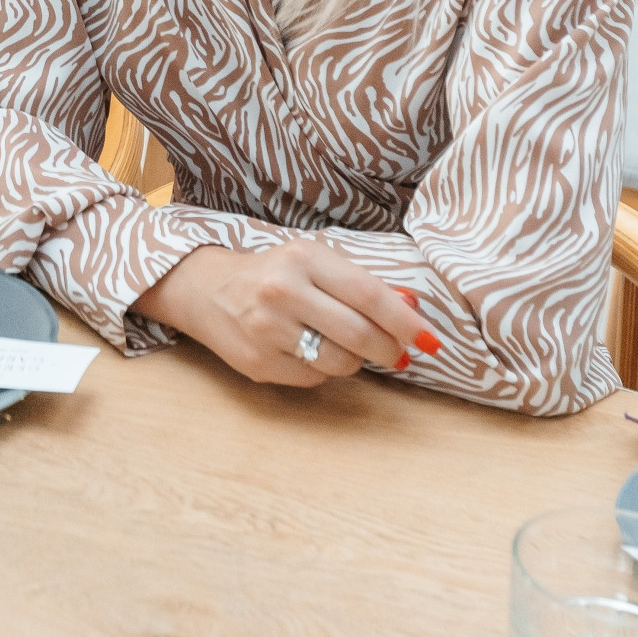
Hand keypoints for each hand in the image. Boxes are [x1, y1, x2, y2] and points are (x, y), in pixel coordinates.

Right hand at [133, 241, 436, 387]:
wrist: (206, 290)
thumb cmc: (274, 273)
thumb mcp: (314, 262)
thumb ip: (362, 283)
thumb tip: (413, 308)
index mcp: (303, 258)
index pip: (368, 294)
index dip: (406, 322)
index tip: (430, 341)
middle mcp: (283, 292)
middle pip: (359, 335)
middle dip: (390, 350)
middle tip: (399, 354)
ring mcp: (267, 330)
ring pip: (340, 363)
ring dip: (354, 361)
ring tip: (341, 345)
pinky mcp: (258, 363)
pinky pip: (314, 379)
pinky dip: (322, 370)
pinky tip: (306, 350)